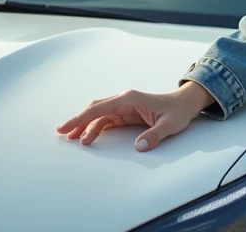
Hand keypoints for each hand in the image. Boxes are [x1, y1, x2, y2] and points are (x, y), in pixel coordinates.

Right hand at [55, 82, 215, 149]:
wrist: (184, 104)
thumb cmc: (177, 112)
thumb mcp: (169, 125)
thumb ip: (155, 135)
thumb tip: (139, 146)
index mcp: (129, 99)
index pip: (100, 108)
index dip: (81, 118)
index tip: (67, 127)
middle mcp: (123, 100)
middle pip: (94, 109)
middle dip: (77, 120)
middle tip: (61, 132)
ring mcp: (123, 106)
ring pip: (98, 114)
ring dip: (84, 124)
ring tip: (70, 138)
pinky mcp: (125, 113)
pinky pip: (105, 119)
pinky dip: (94, 127)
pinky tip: (87, 137)